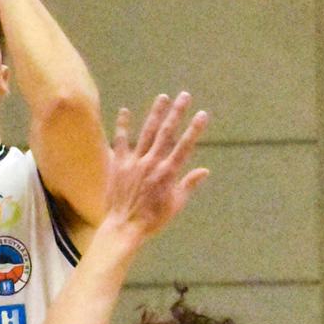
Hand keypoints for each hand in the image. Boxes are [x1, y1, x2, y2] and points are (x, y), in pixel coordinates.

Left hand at [106, 92, 208, 238]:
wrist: (124, 227)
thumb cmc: (152, 220)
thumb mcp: (176, 205)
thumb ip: (189, 185)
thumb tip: (205, 170)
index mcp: (168, 173)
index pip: (185, 146)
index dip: (195, 129)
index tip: (202, 114)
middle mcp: (152, 163)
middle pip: (167, 133)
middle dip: (177, 112)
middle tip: (184, 96)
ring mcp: (134, 162)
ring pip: (146, 132)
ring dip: (155, 113)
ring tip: (162, 97)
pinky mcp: (118, 165)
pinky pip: (121, 142)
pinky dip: (123, 126)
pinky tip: (125, 111)